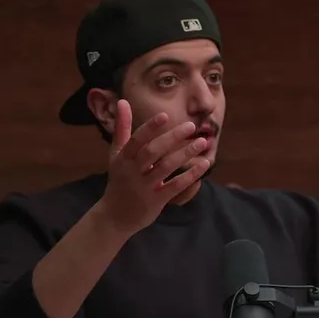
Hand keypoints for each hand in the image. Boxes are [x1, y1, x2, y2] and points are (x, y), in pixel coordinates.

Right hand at [99, 100, 210, 234]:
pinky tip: (204, 165)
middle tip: (191, 126)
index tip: (165, 115)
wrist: (115, 216)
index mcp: (123, 158)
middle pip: (153, 152)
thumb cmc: (119, 179)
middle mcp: (132, 171)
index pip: (137, 140)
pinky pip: (175, 187)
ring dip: (185, 154)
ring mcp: (144, 187)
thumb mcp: (116, 154)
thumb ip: (122, 128)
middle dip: (172, 138)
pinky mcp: (156, 201)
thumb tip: (122, 101)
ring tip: (202, 142)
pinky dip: (190, 176)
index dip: (150, 128)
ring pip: (166, 168)